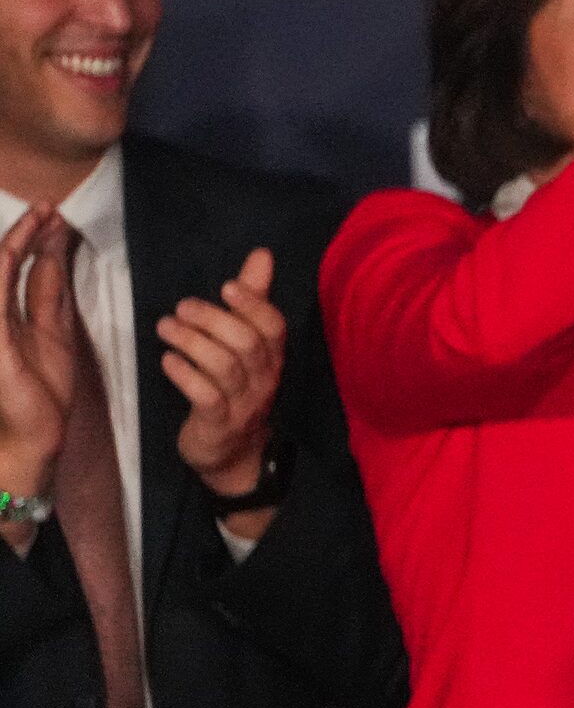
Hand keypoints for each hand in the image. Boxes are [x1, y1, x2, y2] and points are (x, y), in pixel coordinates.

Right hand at [0, 207, 79, 505]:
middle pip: (11, 263)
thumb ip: (52, 299)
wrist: (34, 435)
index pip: (25, 270)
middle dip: (32, 233)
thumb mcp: (55, 335)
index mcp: (14, 315)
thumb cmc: (42, 394)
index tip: (58, 220)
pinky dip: (5, 264)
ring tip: (43, 216)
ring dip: (21, 240)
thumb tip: (56, 261)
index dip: (41, 243)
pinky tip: (18, 244)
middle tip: (51, 208)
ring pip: (1, 269)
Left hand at [160, 247, 286, 495]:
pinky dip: (183, 374)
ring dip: (190, 341)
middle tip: (180, 309)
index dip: (253, 304)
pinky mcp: (218, 423)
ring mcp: (243, 403)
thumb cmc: (235, 388)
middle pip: (246, 342)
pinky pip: (205, 395)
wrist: (233, 454)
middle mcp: (264, 379)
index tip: (226, 287)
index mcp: (272, 358)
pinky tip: (167, 360)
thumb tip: (262, 254)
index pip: (274, 327)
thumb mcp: (247, 345)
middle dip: (211, 320)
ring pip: (224, 366)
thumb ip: (253, 300)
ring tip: (165, 327)